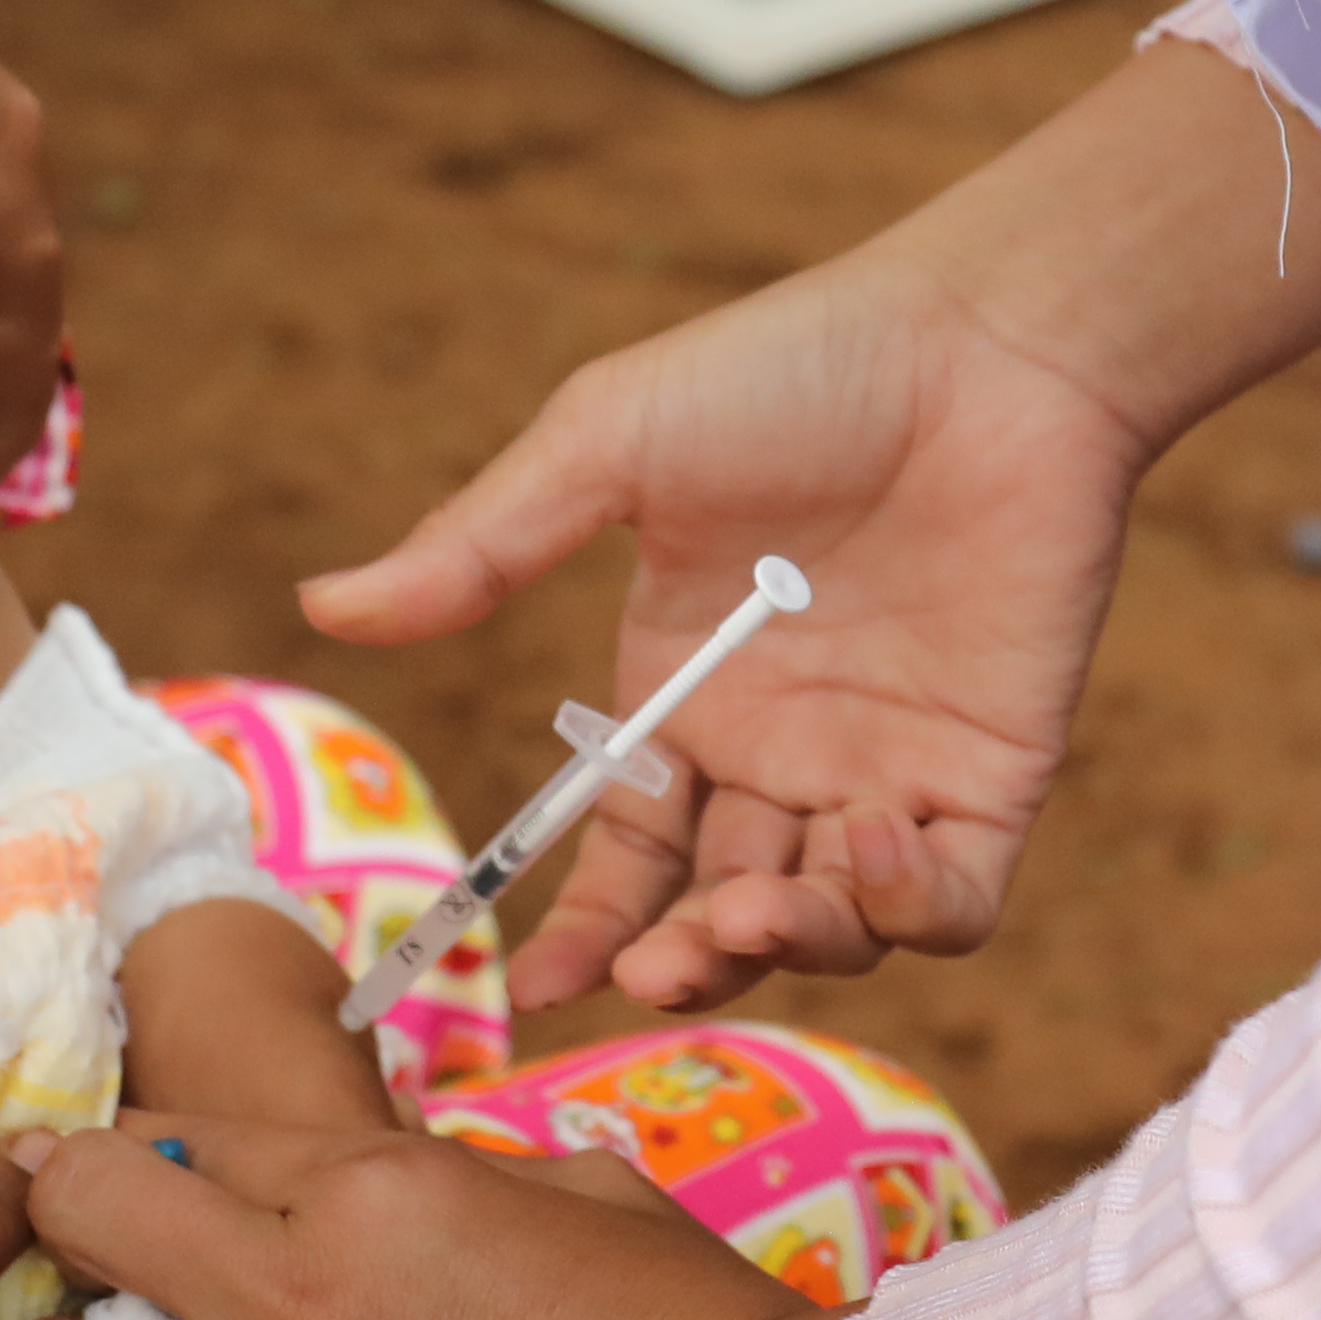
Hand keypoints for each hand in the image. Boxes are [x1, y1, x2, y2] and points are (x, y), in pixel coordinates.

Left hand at [0, 1116, 900, 1319]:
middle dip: (58, 1245)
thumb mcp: (565, 1191)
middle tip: (97, 1283)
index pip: (162, 1134)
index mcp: (373, 1185)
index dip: (134, 1161)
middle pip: (59, 1227)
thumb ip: (427, 1184)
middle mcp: (299, 1302)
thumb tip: (354, 1198)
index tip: (130, 1193)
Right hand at [304, 263, 1148, 1018]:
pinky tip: (869, 841)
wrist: (982, 338)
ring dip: (784, 946)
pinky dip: (909, 909)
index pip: (627, 855)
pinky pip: (953, 901)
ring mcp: (891, 767)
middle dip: (682, 958)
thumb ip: (480, 546)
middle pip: (721, 910)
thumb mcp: (609, 445)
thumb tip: (323, 605)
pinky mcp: (996, 774)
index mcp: (687, 696)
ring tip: (748, 910)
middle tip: (655, 964)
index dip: (583, 927)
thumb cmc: (797, 370)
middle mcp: (784, 752)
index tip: (538, 981)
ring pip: (833, 929)